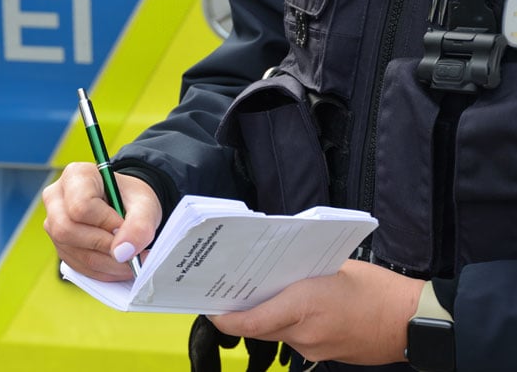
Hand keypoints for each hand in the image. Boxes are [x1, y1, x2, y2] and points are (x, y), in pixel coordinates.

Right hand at [42, 162, 161, 281]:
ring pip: (72, 252)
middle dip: (103, 246)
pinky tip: (118, 264)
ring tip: (130, 260)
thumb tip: (123, 253)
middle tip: (129, 249)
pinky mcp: (60, 245)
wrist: (127, 206)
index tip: (124, 225)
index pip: (80, 206)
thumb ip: (139, 225)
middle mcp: (56, 198)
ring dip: (107, 263)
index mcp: (76, 176)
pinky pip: (77, 265)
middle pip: (66, 230)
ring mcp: (54, 223)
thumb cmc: (131, 198)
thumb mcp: (144, 204)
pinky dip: (102, 270)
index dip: (105, 223)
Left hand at [208, 260, 424, 364]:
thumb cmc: (379, 289)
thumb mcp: (334, 267)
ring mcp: (314, 349)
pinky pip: (295, 341)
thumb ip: (300, 271)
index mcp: (304, 305)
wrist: (413, 322)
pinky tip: (293, 309)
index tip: (210, 308)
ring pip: (275, 335)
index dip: (225, 317)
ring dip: (266, 318)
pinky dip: (288, 326)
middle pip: (258, 328)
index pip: (250, 320)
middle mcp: (304, 334)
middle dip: (241, 314)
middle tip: (229, 294)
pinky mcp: (325, 357)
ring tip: (261, 296)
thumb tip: (275, 270)